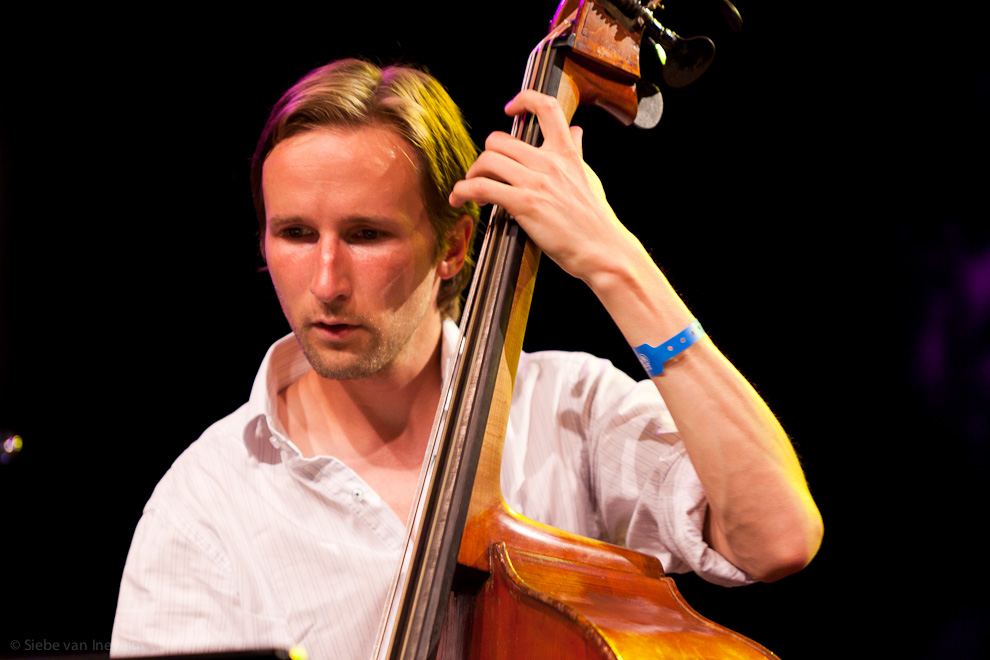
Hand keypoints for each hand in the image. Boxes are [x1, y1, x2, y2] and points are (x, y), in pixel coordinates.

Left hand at [449, 90, 639, 285]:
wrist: (601, 249)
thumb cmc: (595, 219)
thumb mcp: (589, 177)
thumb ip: (577, 152)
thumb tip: (577, 131)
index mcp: (566, 152)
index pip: (547, 108)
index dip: (524, 100)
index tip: (510, 109)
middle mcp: (549, 162)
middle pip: (500, 140)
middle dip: (486, 157)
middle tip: (485, 174)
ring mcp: (536, 182)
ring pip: (487, 160)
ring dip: (472, 174)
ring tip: (473, 190)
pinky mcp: (524, 204)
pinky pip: (482, 187)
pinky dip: (463, 190)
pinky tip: (460, 198)